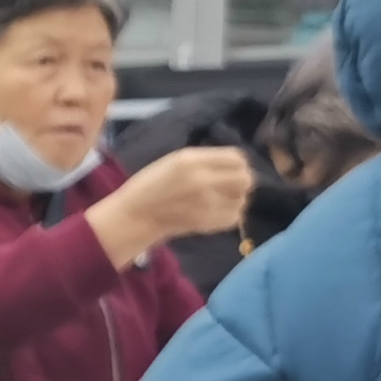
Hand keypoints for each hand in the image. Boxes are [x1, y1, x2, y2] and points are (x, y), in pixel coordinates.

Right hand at [89, 144, 253, 266]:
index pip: (237, 158)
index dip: (238, 164)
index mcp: (192, 160)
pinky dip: (229, 216)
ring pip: (242, 200)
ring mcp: (206, 203)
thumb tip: (235, 164)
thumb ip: (204, 160)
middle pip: (246, 179)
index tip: (229, 170)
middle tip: (229, 187)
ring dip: (234, 200)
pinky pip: (235, 218)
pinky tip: (216, 213)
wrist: (134, 216)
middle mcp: (203, 180)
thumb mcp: (173, 162)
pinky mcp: (206, 222)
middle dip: (240, 182)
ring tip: (219, 201)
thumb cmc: (150, 186)